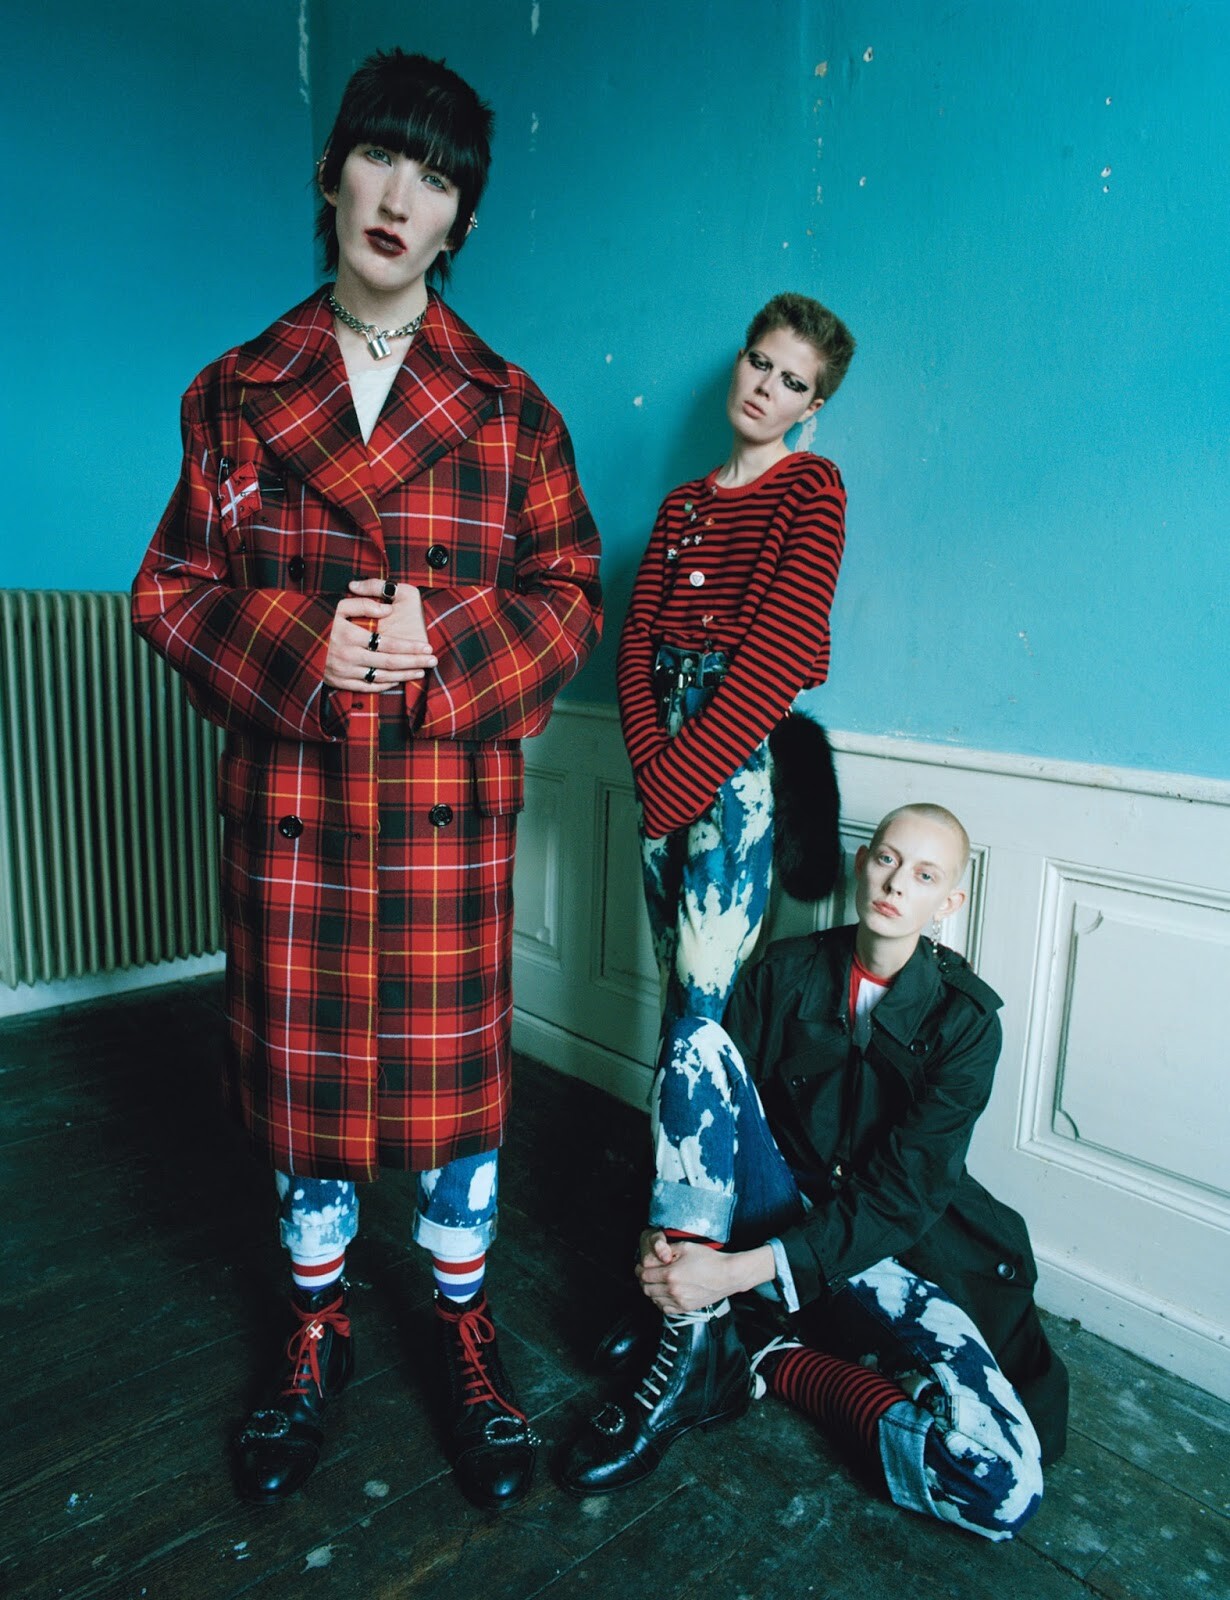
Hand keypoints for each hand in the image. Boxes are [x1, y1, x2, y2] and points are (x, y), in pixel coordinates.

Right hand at [323, 580, 436, 691]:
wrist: (295, 642)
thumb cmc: (321, 621)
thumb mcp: (337, 605)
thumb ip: (363, 602)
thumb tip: (387, 609)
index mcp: (348, 635)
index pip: (388, 643)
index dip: (410, 647)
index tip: (427, 646)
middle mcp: (347, 656)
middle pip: (389, 663)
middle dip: (414, 662)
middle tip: (433, 660)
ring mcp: (343, 672)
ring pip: (381, 677)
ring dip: (404, 675)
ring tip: (421, 670)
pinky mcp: (338, 683)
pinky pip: (367, 687)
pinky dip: (385, 685)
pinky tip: (398, 680)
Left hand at [634, 1229, 774, 1314]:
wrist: (727, 1275)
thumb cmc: (709, 1259)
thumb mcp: (685, 1247)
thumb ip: (666, 1250)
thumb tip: (654, 1254)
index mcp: (670, 1274)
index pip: (644, 1275)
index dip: (639, 1269)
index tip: (639, 1266)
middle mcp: (673, 1290)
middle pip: (647, 1288)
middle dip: (643, 1280)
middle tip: (645, 1274)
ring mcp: (679, 1301)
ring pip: (654, 1300)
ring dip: (651, 1291)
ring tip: (655, 1283)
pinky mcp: (686, 1308)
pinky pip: (665, 1309)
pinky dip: (660, 1302)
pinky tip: (664, 1294)